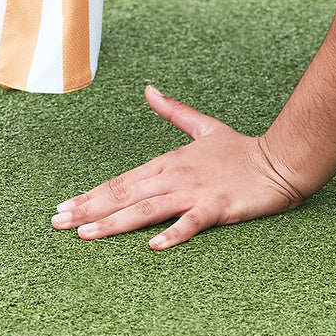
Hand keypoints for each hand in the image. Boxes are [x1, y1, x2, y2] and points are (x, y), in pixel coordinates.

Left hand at [51, 85, 303, 249]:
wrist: (279, 160)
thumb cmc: (239, 149)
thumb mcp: (203, 126)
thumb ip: (173, 111)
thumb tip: (148, 89)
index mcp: (168, 162)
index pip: (120, 181)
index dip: (90, 194)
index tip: (63, 206)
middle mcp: (174, 176)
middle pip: (124, 195)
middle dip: (88, 209)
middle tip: (57, 223)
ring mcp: (195, 192)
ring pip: (147, 209)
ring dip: (115, 222)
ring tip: (86, 234)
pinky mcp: (218, 207)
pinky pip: (192, 222)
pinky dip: (173, 233)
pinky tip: (154, 246)